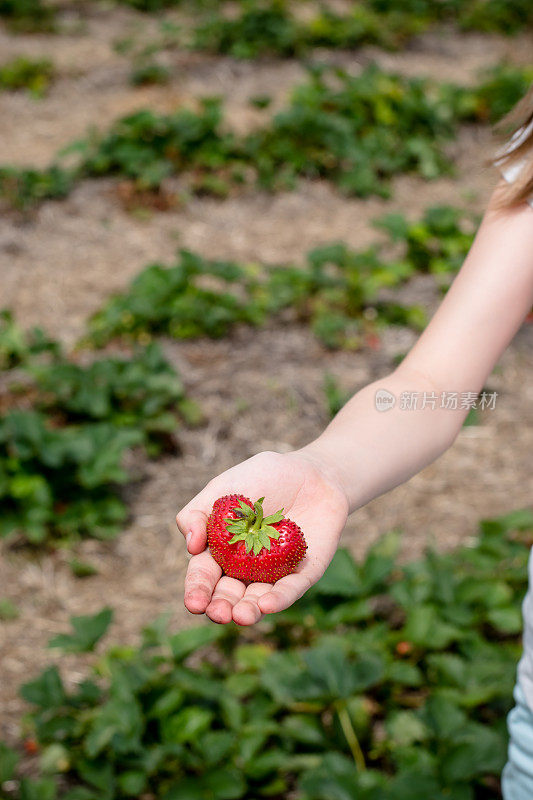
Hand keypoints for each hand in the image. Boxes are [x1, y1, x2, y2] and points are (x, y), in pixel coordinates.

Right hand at [176, 449, 348, 625]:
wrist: (312, 471)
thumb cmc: (263, 478)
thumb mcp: (223, 488)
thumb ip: (198, 512)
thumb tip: (191, 546)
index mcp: (221, 551)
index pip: (205, 575)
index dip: (198, 590)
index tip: (194, 603)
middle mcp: (246, 569)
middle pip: (229, 595)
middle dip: (221, 608)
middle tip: (218, 614)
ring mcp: (275, 573)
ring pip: (259, 599)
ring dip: (249, 611)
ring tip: (241, 616)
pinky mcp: (304, 572)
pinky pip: (292, 588)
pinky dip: (280, 598)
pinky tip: (269, 605)